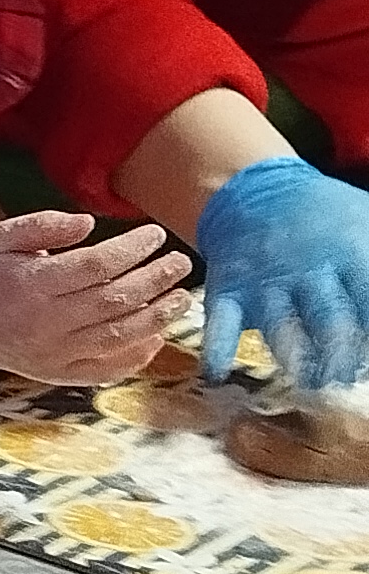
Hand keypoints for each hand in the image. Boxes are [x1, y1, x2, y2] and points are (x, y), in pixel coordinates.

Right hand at [0, 210, 189, 384]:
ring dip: (156, 316)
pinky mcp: (62, 375)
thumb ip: (44, 224)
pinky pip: (108, 368)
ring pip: (117, 335)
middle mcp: (44, 322)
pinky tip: (158, 334)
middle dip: (154, 280)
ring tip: (181, 297)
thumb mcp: (4, 238)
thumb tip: (89, 224)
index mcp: (30, 284)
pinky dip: (138, 354)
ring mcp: (55, 353)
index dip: (130, 250)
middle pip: (112, 301)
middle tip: (181, 263)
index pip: (93, 266)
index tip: (155, 235)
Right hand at [193, 157, 368, 387]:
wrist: (254, 192)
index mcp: (349, 253)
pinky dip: (219, 352)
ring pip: (281, 328)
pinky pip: (221, 324)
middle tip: (346, 379)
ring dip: (295, 360)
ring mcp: (264, 282)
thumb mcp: (367, 222)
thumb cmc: (325, 215)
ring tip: (308, 382)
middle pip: (330, 322)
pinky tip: (220, 377)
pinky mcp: (227, 290)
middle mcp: (307, 270)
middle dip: (342, 357)